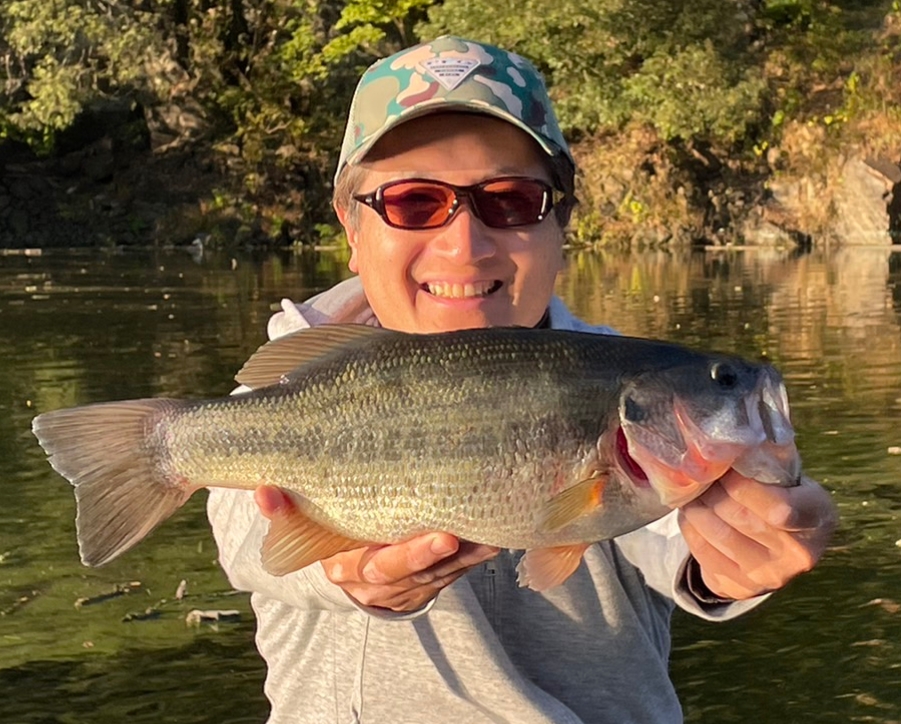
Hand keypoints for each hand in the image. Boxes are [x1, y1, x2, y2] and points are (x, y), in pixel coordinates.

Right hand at [254, 486, 498, 611]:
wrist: (345, 566)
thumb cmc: (325, 534)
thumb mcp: (302, 527)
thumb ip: (284, 512)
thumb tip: (264, 491)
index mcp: (350, 569)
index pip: (380, 567)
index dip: (412, 555)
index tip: (443, 537)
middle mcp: (382, 583)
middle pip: (415, 572)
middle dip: (442, 555)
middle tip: (467, 533)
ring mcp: (409, 585)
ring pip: (442, 574)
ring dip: (469, 554)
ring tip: (493, 530)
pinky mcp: (431, 580)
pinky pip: (457, 571)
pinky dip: (475, 555)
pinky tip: (495, 534)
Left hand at [678, 470, 837, 599]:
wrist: (783, 548)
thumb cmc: (783, 496)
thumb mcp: (790, 477)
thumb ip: (769, 459)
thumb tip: (729, 437)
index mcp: (818, 517)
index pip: (781, 509)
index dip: (744, 487)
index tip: (726, 468)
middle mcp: (799, 554)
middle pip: (740, 517)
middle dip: (712, 490)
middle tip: (699, 474)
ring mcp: (770, 576)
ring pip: (718, 534)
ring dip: (696, 506)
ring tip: (691, 491)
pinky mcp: (741, 587)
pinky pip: (703, 551)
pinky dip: (690, 527)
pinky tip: (692, 512)